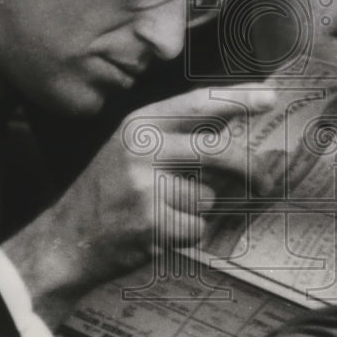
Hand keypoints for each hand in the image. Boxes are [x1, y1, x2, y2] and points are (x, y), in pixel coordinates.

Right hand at [1, 85, 276, 325]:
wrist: (67, 239)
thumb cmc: (108, 192)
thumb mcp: (132, 147)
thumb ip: (177, 135)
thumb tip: (233, 126)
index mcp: (140, 124)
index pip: (199, 103)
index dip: (239, 99)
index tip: (269, 97)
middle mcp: (142, 149)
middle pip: (216, 150)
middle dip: (248, 168)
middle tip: (264, 180)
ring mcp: (145, 188)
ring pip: (208, 196)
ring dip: (198, 210)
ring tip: (165, 212)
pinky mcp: (151, 224)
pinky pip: (197, 227)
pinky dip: (187, 234)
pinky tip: (159, 232)